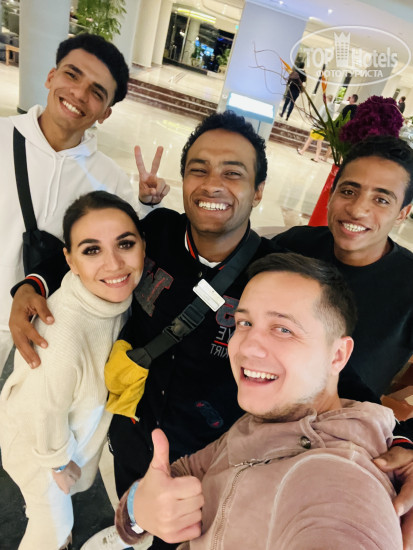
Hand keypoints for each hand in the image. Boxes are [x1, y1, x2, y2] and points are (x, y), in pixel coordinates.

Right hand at [9, 284, 53, 367]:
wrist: (21, 296)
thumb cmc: (30, 298)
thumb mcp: (38, 300)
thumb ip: (44, 310)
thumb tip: (51, 321)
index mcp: (19, 317)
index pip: (27, 329)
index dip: (36, 337)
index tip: (46, 345)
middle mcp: (14, 326)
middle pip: (21, 341)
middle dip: (29, 353)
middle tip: (37, 363)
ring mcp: (13, 330)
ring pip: (19, 345)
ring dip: (26, 356)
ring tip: (34, 366)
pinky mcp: (16, 333)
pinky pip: (19, 345)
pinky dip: (24, 353)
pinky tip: (30, 360)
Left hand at [52, 461, 80, 493]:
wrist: (62, 464)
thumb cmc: (57, 473)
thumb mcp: (56, 481)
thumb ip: (61, 485)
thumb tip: (63, 489)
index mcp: (66, 487)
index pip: (67, 491)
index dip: (65, 487)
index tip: (64, 483)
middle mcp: (73, 484)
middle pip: (71, 483)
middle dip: (69, 480)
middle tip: (66, 475)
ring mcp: (77, 478)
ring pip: (75, 478)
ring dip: (73, 476)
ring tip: (69, 471)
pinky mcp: (79, 472)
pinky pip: (78, 473)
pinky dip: (75, 472)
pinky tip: (72, 468)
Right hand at [133, 429, 202, 543]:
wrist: (138, 511)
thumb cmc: (152, 486)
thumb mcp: (156, 467)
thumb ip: (161, 449)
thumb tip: (157, 431)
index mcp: (166, 490)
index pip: (197, 485)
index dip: (191, 483)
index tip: (181, 483)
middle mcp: (169, 510)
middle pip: (200, 500)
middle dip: (193, 495)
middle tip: (181, 494)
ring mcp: (171, 526)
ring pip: (199, 514)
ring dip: (193, 509)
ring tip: (181, 505)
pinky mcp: (173, 538)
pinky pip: (196, 530)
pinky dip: (192, 524)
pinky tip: (182, 517)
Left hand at [135, 145, 169, 204]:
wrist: (150, 202)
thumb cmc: (144, 196)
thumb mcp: (143, 195)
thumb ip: (148, 192)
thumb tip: (155, 191)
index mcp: (144, 176)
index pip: (141, 165)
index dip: (138, 156)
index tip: (137, 146)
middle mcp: (152, 176)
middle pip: (156, 164)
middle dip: (158, 156)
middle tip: (160, 147)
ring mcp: (158, 180)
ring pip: (162, 182)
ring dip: (160, 190)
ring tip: (156, 195)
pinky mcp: (165, 185)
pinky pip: (167, 188)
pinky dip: (164, 193)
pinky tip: (160, 195)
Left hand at [374, 447, 412, 548]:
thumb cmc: (404, 459)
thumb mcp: (401, 455)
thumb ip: (391, 459)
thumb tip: (377, 463)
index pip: (411, 494)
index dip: (403, 502)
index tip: (395, 510)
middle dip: (408, 534)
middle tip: (400, 546)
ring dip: (407, 539)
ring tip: (398, 548)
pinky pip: (411, 526)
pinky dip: (406, 537)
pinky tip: (398, 545)